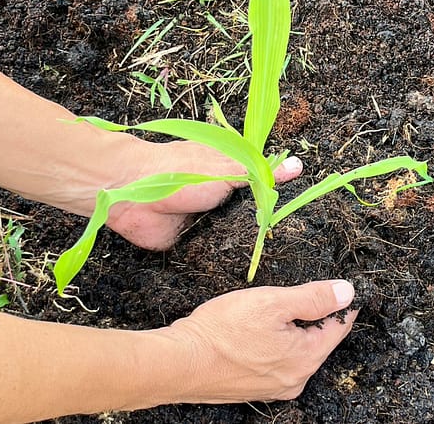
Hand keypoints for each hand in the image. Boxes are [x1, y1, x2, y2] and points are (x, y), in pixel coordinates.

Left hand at [105, 139, 302, 249]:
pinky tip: (243, 269)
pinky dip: (224, 259)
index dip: (276, 198)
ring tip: (274, 262)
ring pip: (234, 234)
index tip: (299, 215)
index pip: (260, 186)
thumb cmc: (180, 173)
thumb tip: (297, 165)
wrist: (134, 193)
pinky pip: (214, 252)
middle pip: (249, 213)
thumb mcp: (229, 169)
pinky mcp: (192, 242)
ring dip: (244, 244)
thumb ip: (261, 174)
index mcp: (227, 172)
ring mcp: (206, 220)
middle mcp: (218, 197)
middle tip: (290, 244)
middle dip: (264, 226)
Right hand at [160, 280, 357, 402]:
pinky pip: (276, 361)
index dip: (342, 304)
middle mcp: (294, 379)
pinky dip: (275, 344)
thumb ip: (313, 298)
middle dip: (314, 317)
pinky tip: (257, 332)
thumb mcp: (273, 302)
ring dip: (292, 330)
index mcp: (305, 359)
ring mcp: (272, 387)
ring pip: (295, 351)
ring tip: (275, 311)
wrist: (179, 362)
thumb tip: (347, 292)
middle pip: (317, 341)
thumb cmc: (222, 331)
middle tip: (305, 294)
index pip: (338, 327)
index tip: (346, 291)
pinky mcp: (253, 387)